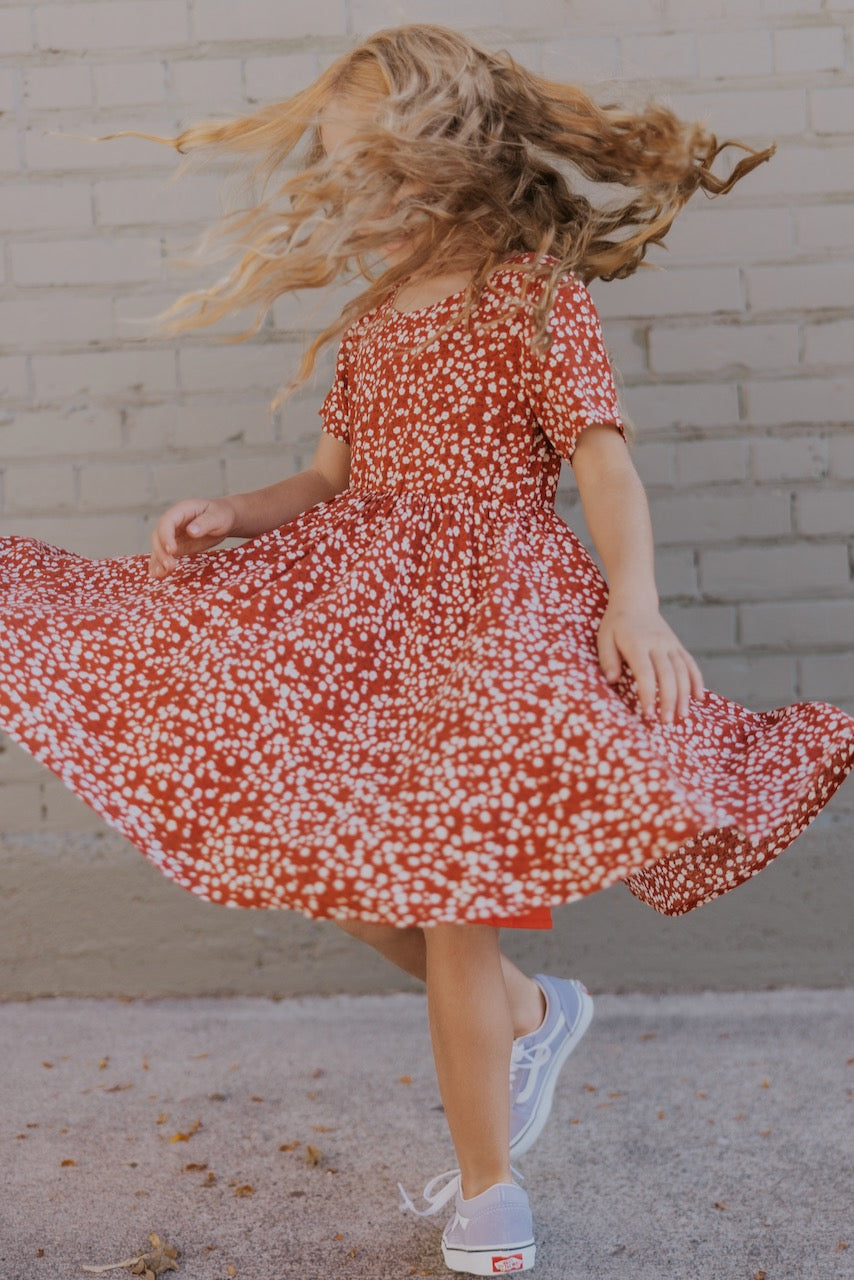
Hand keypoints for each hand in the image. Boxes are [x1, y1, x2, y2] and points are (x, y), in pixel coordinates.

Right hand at [148, 497, 237, 579]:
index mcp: (181, 510)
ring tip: (162, 574)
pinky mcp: (176, 547)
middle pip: (158, 536)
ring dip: (158, 561)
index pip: (167, 522)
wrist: (224, 519)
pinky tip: (158, 575)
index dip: (166, 536)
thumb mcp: (217, 516)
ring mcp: (172, 535)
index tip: (171, 550)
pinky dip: (159, 565)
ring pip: (158, 547)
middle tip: (170, 566)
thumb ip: (205, 523)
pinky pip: (164, 555)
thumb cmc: (221, 514)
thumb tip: (191, 531)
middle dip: (161, 552)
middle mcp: (173, 523)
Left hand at [596, 595, 704, 723]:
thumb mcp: (604, 637)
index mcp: (637, 643)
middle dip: (669, 700)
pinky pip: (691, 664)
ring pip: (682, 671)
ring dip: (684, 695)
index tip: (648, 713)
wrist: (635, 601)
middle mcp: (657, 644)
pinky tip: (698, 698)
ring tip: (682, 716)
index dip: (648, 693)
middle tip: (666, 722)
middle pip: (668, 674)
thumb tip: (612, 680)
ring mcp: (670, 644)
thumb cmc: (615, 624)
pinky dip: (697, 681)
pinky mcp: (678, 646)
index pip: (646, 672)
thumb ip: (607, 658)